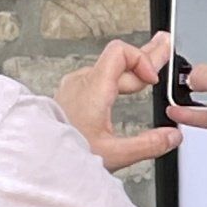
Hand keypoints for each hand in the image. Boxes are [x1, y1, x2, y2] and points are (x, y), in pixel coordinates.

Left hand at [56, 29, 181, 171]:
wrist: (34, 161)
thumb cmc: (62, 155)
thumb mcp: (113, 155)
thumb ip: (148, 145)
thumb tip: (172, 136)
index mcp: (92, 89)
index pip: (120, 53)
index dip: (142, 59)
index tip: (154, 80)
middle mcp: (81, 82)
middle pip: (119, 59)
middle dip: (146, 56)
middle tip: (165, 44)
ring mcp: (74, 87)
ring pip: (109, 69)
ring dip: (133, 69)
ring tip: (152, 64)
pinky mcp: (71, 95)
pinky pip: (99, 78)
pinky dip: (118, 78)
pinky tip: (127, 81)